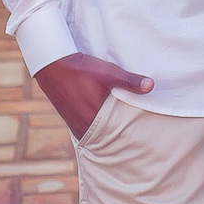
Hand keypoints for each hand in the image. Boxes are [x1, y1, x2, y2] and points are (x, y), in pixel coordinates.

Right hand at [34, 53, 153, 139]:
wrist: (52, 66)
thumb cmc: (81, 69)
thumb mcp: (108, 72)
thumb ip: (129, 81)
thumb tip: (151, 86)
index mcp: (95, 120)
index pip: (119, 135)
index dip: (133, 135)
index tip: (146, 136)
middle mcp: (85, 128)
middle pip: (110, 137)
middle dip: (124, 135)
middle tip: (141, 136)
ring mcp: (77, 127)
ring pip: (100, 133)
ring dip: (112, 130)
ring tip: (127, 128)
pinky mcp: (73, 123)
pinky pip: (91, 130)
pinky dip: (101, 127)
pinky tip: (108, 121)